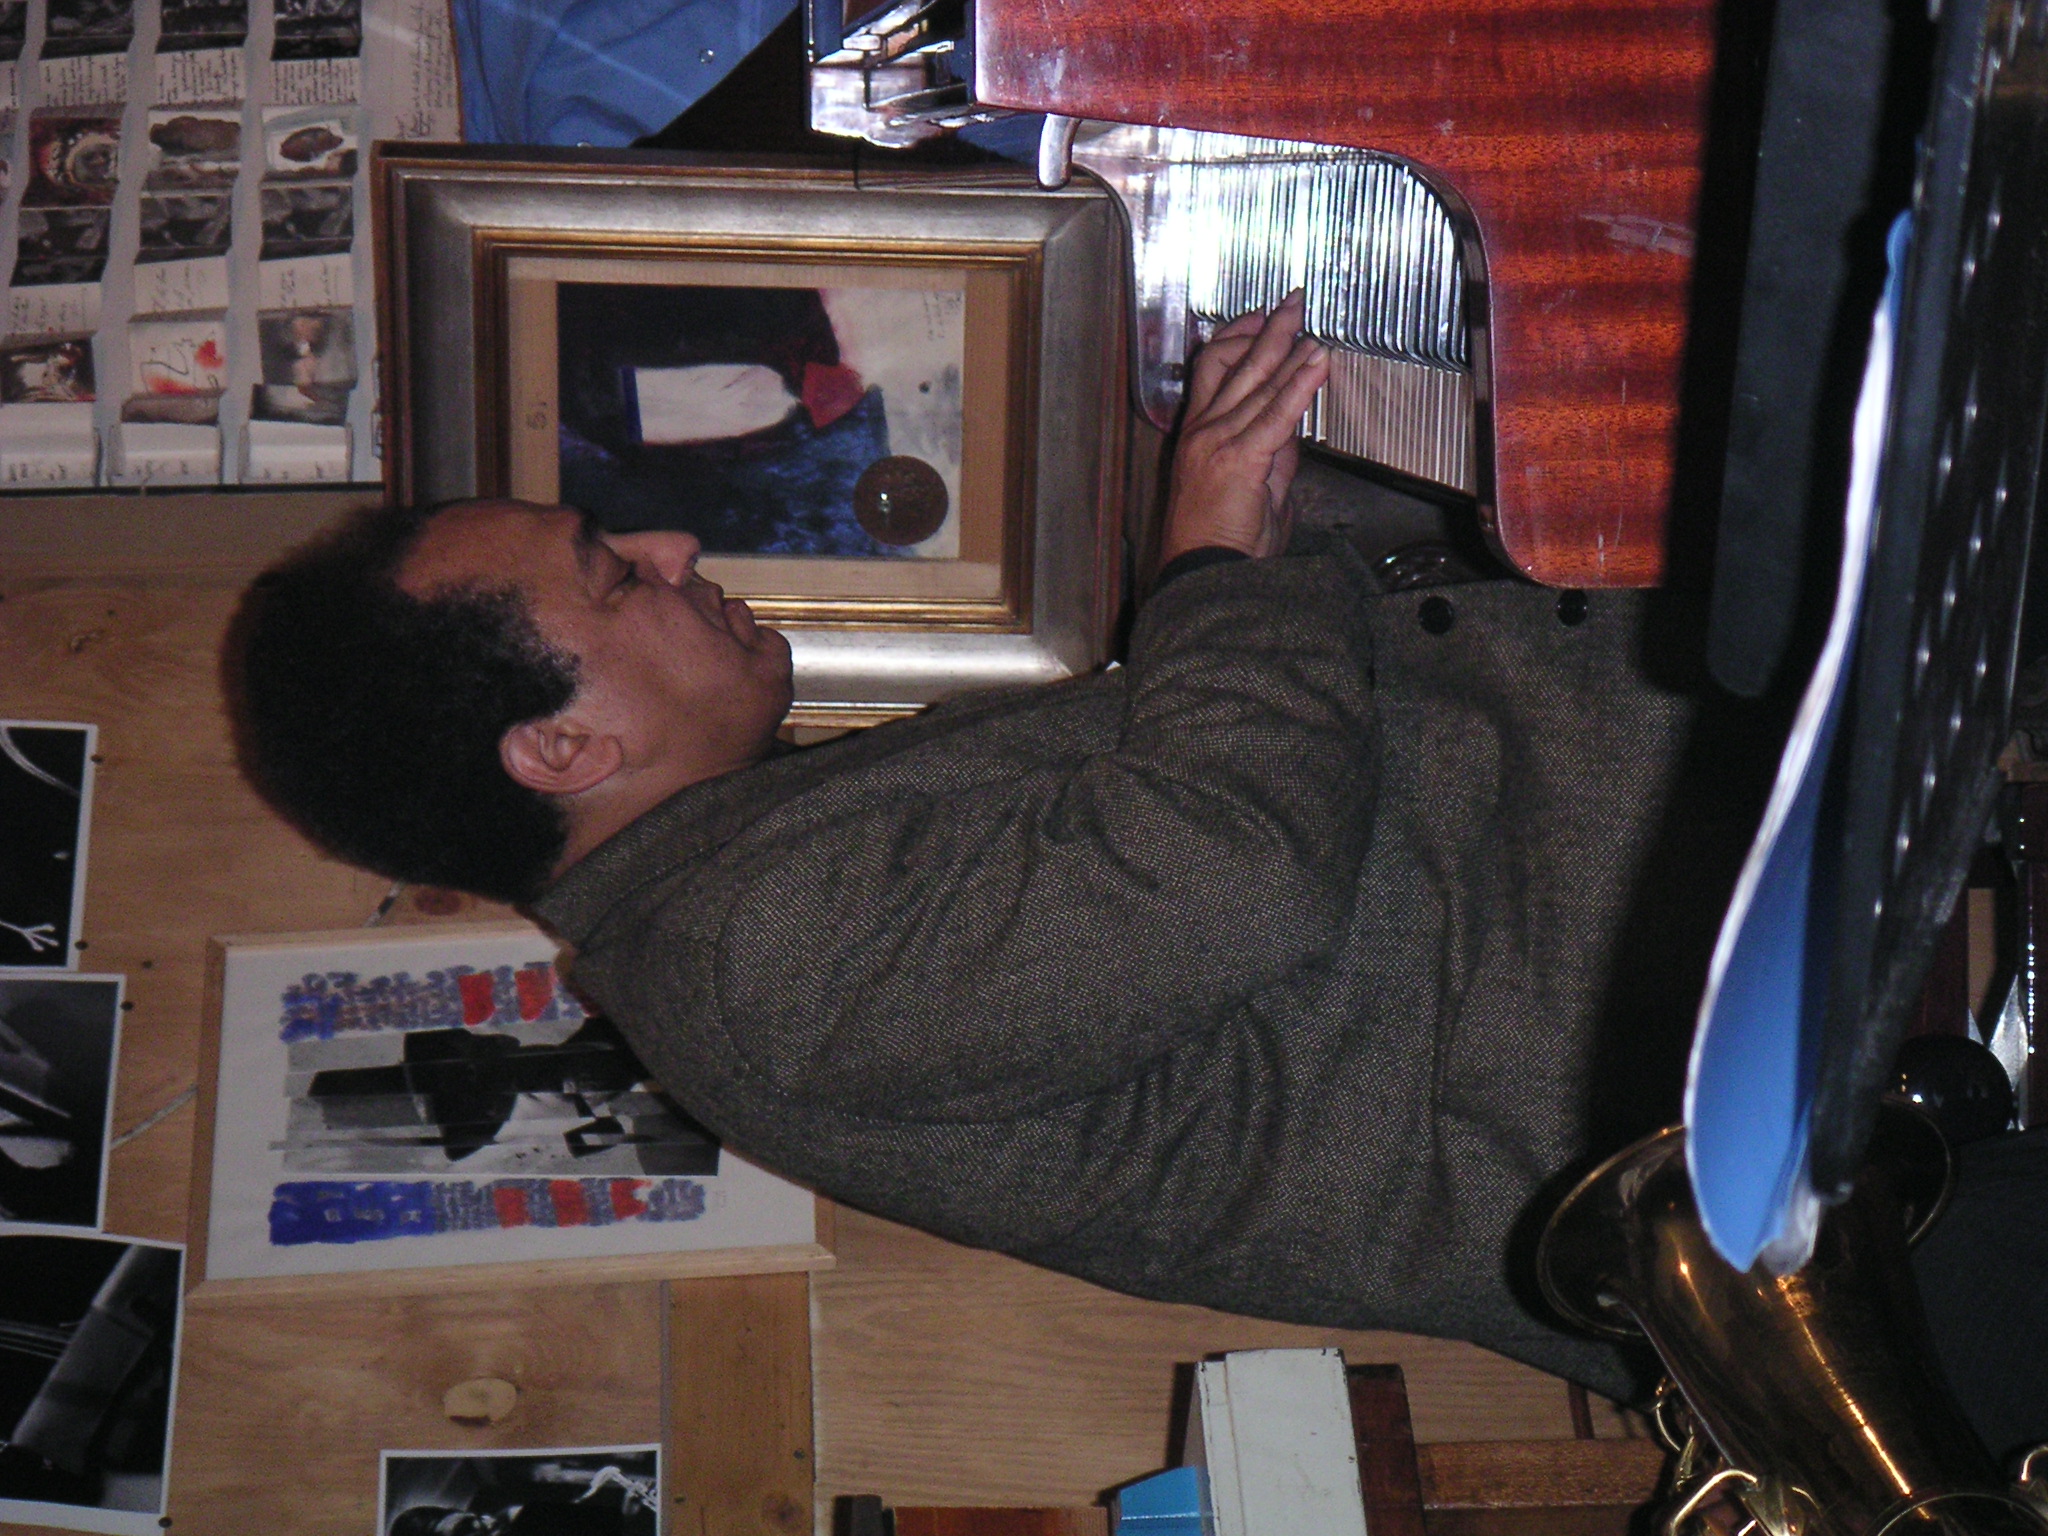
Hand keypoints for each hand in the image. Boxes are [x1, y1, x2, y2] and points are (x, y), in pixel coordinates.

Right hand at [1157, 291, 1330, 569]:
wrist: (1205, 575)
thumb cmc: (1220, 546)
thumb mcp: (1250, 490)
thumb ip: (1272, 458)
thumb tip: (1293, 431)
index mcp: (1196, 436)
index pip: (1213, 372)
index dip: (1237, 339)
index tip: (1259, 321)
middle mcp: (1202, 432)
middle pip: (1232, 363)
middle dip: (1265, 330)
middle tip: (1290, 304)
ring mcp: (1218, 442)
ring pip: (1257, 382)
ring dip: (1287, 347)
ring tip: (1309, 322)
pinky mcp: (1241, 458)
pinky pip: (1276, 413)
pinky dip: (1300, 384)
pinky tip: (1317, 362)